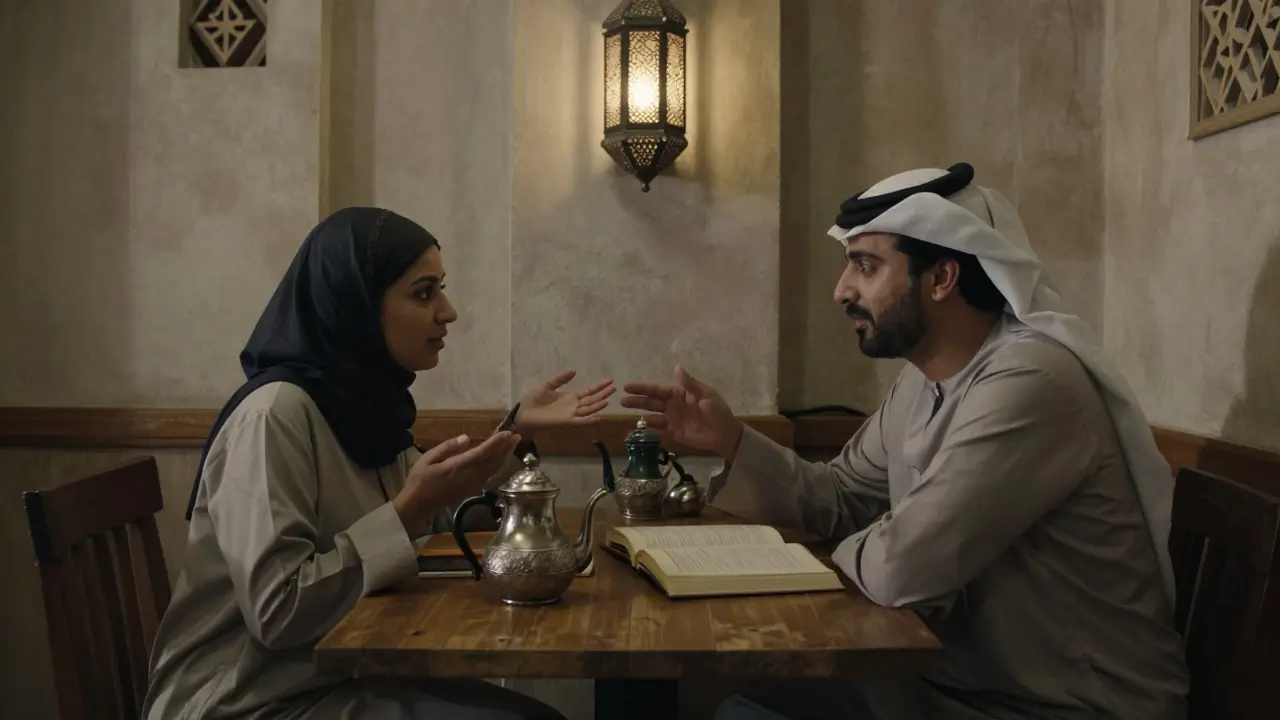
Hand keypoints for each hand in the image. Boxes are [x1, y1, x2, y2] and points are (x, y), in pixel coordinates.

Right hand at [394, 431, 520, 531]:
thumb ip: (447, 448)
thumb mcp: (427, 459)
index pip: (482, 453)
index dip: (496, 443)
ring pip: (493, 469)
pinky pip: (489, 476)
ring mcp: (472, 485)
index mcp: (457, 467)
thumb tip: (467, 438)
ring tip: (513, 444)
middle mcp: (469, 477)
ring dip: (504, 456)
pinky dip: (498, 466)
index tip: (507, 433)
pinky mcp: (472, 490)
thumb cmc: (419, 480)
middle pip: (493, 461)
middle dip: (506, 448)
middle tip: (517, 435)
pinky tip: (501, 459)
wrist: (418, 506)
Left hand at [514, 370, 614, 433]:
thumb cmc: (533, 400)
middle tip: (615, 387)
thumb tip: (575, 371)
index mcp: (570, 396)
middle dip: (603, 394)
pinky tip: (598, 417)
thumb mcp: (547, 385)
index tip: (610, 380)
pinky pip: (580, 421)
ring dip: (598, 405)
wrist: (523, 413)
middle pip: (592, 399)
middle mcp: (573, 405)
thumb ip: (561, 379)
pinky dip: (589, 419)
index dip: (599, 386)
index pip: (588, 391)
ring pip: (588, 409)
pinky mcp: (565, 421)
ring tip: (608, 400)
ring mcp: (570, 414)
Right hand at [621, 365, 743, 459]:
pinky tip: (638, 433)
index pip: (657, 389)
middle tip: (621, 401)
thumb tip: (677, 367)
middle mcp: (673, 405)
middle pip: (651, 402)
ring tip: (627, 417)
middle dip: (637, 401)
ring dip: (641, 417)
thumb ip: (690, 384)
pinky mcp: (674, 433)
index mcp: (679, 394)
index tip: (627, 387)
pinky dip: (649, 433)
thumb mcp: (705, 395)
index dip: (642, 388)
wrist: (725, 433)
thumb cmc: (717, 411)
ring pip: (652, 417)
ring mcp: (672, 420)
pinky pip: (659, 432)